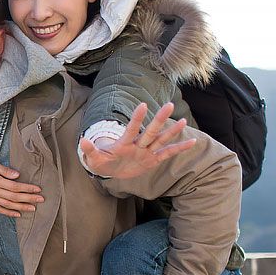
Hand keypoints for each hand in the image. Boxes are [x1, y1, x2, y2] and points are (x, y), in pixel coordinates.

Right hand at [0, 155, 43, 217]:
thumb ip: (4, 170)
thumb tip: (17, 175)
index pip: (15, 187)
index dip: (27, 188)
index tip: (37, 189)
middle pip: (14, 197)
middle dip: (29, 199)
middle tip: (40, 199)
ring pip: (8, 205)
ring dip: (21, 207)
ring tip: (32, 208)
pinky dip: (9, 213)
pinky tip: (17, 214)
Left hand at [78, 102, 195, 179]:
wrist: (110, 169)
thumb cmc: (101, 162)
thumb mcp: (94, 158)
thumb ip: (90, 150)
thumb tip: (83, 142)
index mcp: (124, 143)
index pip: (131, 129)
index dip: (137, 118)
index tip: (143, 105)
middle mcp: (137, 144)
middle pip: (150, 131)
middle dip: (159, 120)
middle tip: (169, 105)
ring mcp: (146, 151)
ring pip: (160, 140)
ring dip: (171, 132)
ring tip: (183, 121)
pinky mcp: (152, 160)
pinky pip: (167, 153)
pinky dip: (179, 149)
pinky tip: (192, 142)